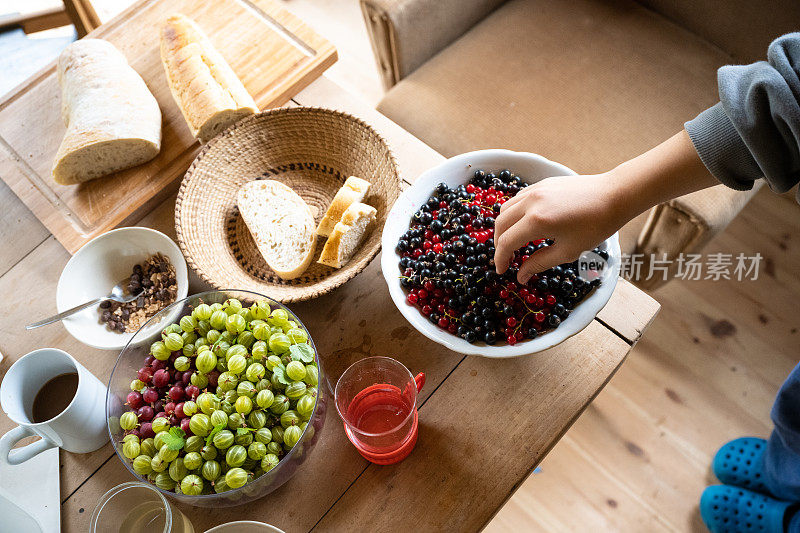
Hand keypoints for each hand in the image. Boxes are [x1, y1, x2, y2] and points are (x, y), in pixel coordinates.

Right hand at [493, 173, 632, 283]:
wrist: (614, 195)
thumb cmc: (595, 226)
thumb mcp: (568, 251)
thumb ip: (539, 263)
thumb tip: (521, 277)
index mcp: (537, 221)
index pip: (507, 242)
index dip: (501, 259)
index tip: (502, 271)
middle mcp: (531, 202)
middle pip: (501, 224)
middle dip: (499, 244)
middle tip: (506, 259)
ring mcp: (535, 190)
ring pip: (506, 209)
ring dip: (504, 227)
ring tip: (512, 241)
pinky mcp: (541, 183)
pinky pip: (517, 199)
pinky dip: (514, 213)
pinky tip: (524, 224)